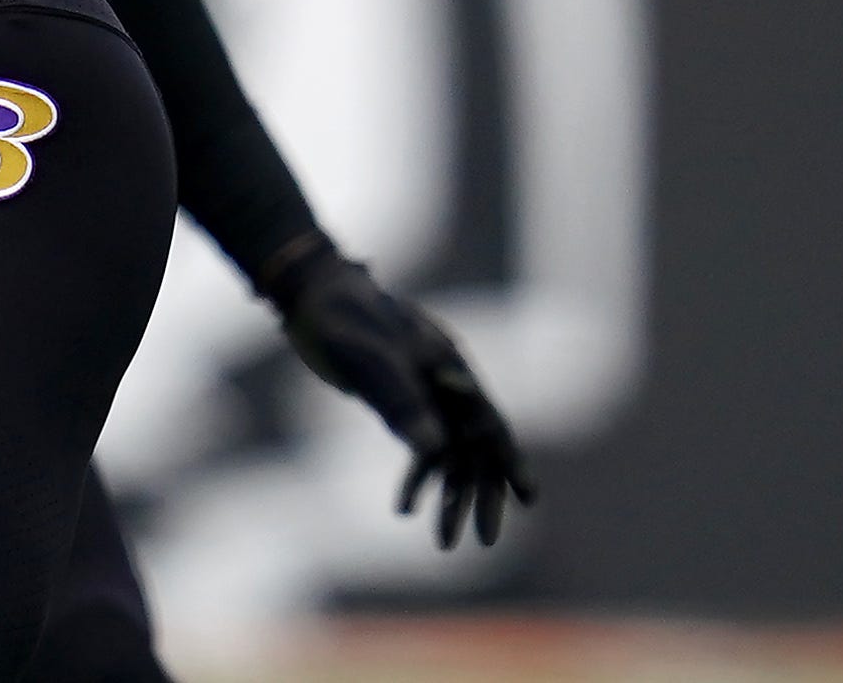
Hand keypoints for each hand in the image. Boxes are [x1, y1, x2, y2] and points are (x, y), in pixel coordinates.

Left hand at [263, 235, 536, 547]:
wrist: (313, 297)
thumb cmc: (345, 320)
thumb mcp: (372, 362)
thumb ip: (401, 403)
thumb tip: (432, 451)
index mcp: (452, 368)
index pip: (491, 423)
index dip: (511, 462)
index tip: (529, 499)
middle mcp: (447, 385)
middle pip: (477, 448)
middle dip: (482, 496)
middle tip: (485, 542)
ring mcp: (427, 396)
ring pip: (450, 455)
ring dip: (448, 497)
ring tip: (444, 544)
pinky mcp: (402, 405)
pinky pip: (419, 449)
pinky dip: (416, 479)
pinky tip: (404, 510)